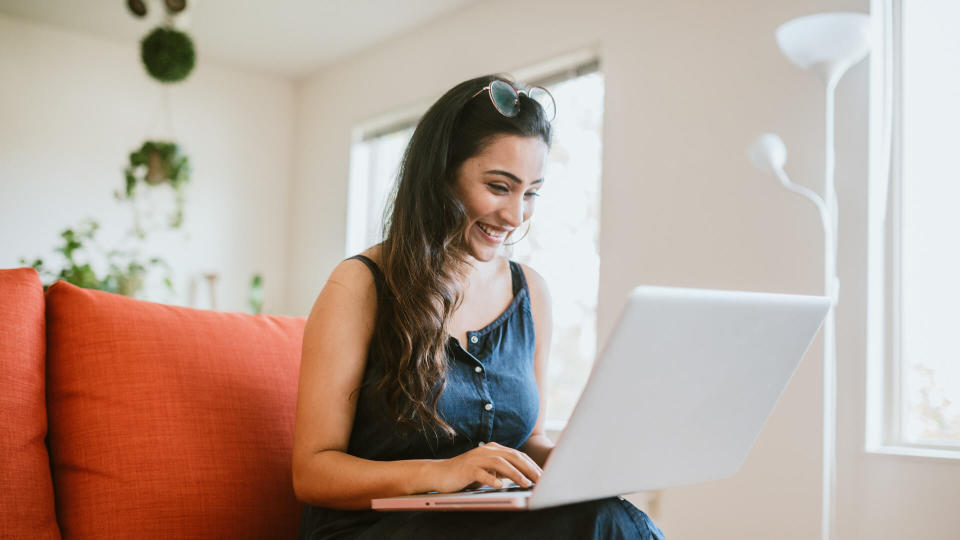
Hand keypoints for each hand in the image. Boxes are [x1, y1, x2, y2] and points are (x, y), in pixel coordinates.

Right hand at [424, 442, 542, 493]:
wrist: (440, 473)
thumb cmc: (466, 473)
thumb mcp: (487, 469)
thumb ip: (502, 470)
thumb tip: (524, 477)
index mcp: (493, 449)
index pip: (517, 455)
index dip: (531, 465)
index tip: (543, 475)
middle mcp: (486, 450)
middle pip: (512, 457)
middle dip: (529, 468)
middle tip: (540, 479)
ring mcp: (476, 458)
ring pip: (500, 463)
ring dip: (515, 473)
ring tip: (525, 483)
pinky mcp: (466, 468)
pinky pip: (481, 473)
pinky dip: (491, 478)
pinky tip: (499, 485)